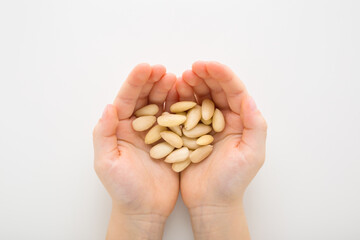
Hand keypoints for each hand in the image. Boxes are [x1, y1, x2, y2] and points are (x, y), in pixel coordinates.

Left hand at [93, 64, 178, 239]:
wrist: (145, 209)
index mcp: (120, 129)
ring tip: (176, 77)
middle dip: (152, 81)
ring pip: (162, 105)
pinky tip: (186, 97)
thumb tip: (109, 106)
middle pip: (144, 98)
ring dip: (167, 90)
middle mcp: (137, 127)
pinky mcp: (171, 141)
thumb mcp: (107, 162)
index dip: (135, 82)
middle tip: (163, 69)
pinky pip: (176, 120)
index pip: (126, 100)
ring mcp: (155, 133)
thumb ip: (104, 134)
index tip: (145, 67)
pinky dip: (181, 107)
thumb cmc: (122, 189)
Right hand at [179, 61, 267, 238]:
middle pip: (216, 90)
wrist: (211, 202)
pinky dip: (179, 101)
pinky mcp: (190, 133)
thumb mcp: (251, 154)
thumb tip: (249, 98)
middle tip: (191, 69)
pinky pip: (185, 112)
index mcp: (241, 121)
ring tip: (181, 78)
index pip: (234, 91)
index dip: (222, 75)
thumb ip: (255, 125)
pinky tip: (172, 94)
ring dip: (191, 86)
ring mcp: (206, 125)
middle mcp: (224, 119)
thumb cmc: (233, 181)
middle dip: (205, 76)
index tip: (206, 65)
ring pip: (199, 98)